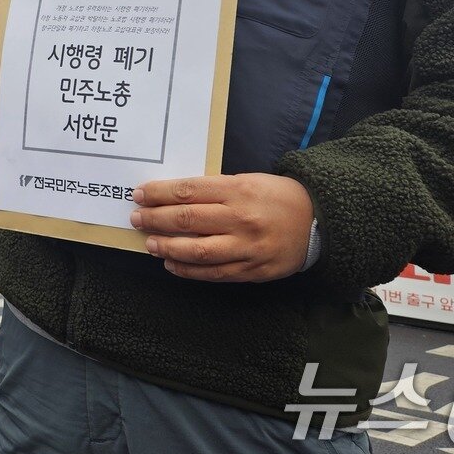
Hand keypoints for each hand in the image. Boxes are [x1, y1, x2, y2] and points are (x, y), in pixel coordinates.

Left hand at [130, 173, 313, 282]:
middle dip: (156, 219)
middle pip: (187, 220)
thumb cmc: (276, 196)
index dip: (159, 194)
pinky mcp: (251, 270)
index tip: (140, 194)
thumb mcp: (246, 180)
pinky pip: (213, 273)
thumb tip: (174, 197)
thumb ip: (214, 190)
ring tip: (150, 243)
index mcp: (238, 190)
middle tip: (137, 218)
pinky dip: (188, 270)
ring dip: (167, 247)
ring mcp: (246, 247)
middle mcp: (240, 219)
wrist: (317, 221)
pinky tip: (171, 264)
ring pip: (197, 250)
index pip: (188, 192)